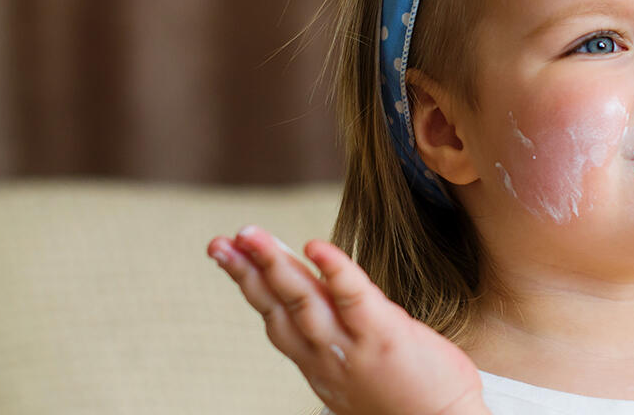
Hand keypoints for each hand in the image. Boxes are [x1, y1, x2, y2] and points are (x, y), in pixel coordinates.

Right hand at [207, 226, 487, 414]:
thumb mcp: (360, 370)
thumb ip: (340, 334)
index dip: (250, 285)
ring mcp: (351, 346)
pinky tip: (315, 246)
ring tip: (250, 235)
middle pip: (277, 307)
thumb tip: (328, 294)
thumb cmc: (413, 399)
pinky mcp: (383, 335)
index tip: (227, 254)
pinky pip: (351, 297)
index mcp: (318, 362)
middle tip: (220, 241)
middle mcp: (325, 355)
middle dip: (246, 271)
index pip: (275, 318)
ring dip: (273, 264)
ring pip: (302, 299)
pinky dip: (334, 269)